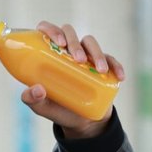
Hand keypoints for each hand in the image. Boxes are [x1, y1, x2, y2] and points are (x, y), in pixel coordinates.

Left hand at [22, 21, 125, 136]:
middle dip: (75, 43)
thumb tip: (37, 89)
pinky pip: (111, 59)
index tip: (59, 43)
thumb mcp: (41, 107)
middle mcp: (67, 51)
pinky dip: (116, 66)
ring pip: (90, 43)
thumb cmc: (57, 108)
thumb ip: (31, 99)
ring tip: (100, 70)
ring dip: (97, 53)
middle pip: (70, 33)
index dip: (52, 30)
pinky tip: (119, 76)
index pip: (48, 31)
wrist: (80, 121)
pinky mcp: (102, 65)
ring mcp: (85, 56)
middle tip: (78, 59)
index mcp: (49, 53)